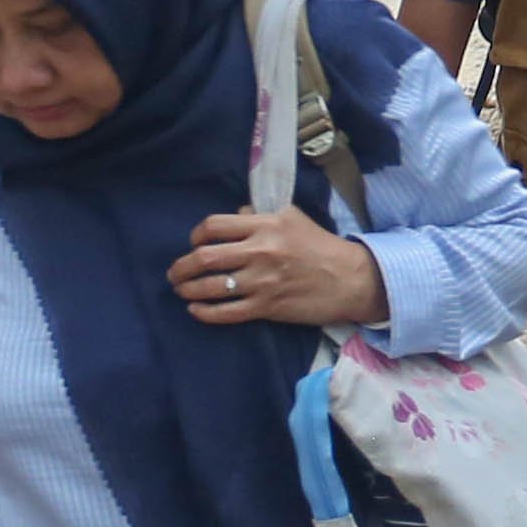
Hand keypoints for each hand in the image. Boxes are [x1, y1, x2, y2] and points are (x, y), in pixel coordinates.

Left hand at [171, 207, 384, 328]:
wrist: (351, 280)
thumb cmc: (321, 247)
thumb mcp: (293, 218)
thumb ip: (261, 215)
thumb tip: (235, 214)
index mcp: (266, 225)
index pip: (215, 225)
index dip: (196, 234)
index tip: (194, 242)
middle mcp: (261, 251)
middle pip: (205, 256)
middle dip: (182, 266)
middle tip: (175, 272)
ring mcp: (263, 282)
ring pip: (211, 286)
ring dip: (188, 289)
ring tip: (181, 290)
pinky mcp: (267, 307)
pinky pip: (226, 312)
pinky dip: (204, 312)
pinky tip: (195, 310)